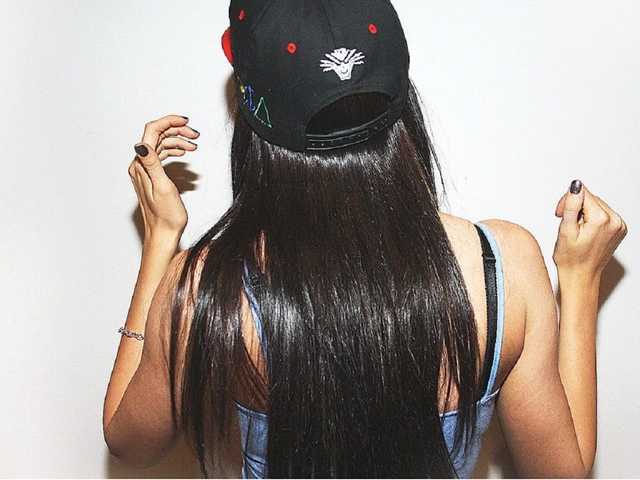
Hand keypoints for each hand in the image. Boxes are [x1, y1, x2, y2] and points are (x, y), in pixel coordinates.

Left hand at [128, 115, 199, 239]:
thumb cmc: (165, 216)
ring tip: (194, 145)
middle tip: (195, 135)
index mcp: (141, 165)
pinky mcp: (153, 176)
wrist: (163, 234)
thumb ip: (152, 163)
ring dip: (178, 141)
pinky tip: (185, 155)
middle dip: (177, 131)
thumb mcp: (162, 188)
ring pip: (161, 145)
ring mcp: (146, 170)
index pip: (152, 132)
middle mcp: (140, 165)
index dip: (169, 122)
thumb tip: (142, 144)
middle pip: (157, 136)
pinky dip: (175, 151)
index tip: (186, 122)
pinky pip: (163, 156)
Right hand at [553, 180, 627, 280]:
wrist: (581, 276)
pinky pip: (603, 214)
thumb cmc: (571, 259)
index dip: (567, 201)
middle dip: (575, 207)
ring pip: (596, 205)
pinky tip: (585, 231)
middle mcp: (615, 221)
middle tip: (566, 223)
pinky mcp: (619, 229)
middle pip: (591, 198)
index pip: (583, 193)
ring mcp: (619, 226)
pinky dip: (592, 219)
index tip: (560, 215)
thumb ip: (572, 206)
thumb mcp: (566, 230)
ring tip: (575, 230)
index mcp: (602, 220)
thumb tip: (576, 186)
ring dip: (583, 213)